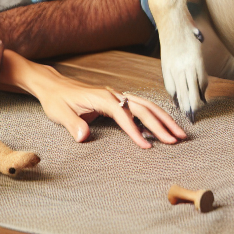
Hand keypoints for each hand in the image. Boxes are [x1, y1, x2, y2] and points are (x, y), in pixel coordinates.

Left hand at [31, 70, 187, 148]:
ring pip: (146, 105)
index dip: (135, 131)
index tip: (147, 146)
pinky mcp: (118, 99)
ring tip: (179, 133)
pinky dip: (155, 115)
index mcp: (101, 98)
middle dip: (161, 124)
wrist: (54, 86)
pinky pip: (140, 106)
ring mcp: (117, 95)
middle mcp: (113, 94)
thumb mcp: (59, 113)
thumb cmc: (57, 100)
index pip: (123, 114)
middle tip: (177, 139)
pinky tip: (163, 126)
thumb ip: (72, 125)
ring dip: (163, 118)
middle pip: (142, 107)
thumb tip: (83, 137)